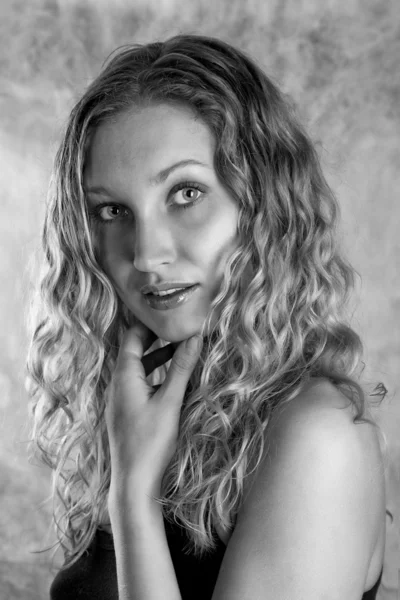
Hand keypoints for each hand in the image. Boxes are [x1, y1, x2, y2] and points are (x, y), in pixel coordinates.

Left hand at [105, 319, 202, 500]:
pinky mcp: (126, 412)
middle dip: (156, 338)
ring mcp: (120, 399)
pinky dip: (154, 375)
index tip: (170, 314)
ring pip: (138, 369)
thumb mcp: (170, 401)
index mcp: (124, 376)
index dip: (150, 323)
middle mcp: (117, 384)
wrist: (133, 482)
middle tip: (178, 328)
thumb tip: (194, 336)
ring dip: (157, 358)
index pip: (132, 336)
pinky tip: (171, 381)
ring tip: (180, 350)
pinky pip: (139, 384)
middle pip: (134, 351)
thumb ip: (181, 368)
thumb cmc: (150, 441)